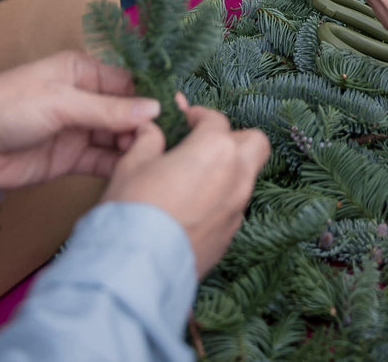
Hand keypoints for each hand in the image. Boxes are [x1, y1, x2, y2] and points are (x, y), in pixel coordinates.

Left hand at [0, 52, 161, 194]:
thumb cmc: (8, 107)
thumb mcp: (62, 103)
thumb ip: (108, 109)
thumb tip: (155, 109)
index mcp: (82, 72)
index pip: (128, 84)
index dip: (152, 98)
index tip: (181, 114)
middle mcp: (84, 98)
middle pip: (126, 112)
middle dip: (147, 126)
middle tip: (175, 145)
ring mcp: (77, 130)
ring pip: (117, 138)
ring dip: (135, 148)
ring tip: (162, 162)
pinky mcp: (68, 159)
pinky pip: (101, 161)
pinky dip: (118, 167)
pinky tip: (138, 175)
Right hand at [102, 100, 269, 277]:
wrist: (136, 271)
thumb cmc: (134, 208)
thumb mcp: (132, 164)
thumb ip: (148, 140)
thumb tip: (152, 129)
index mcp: (216, 149)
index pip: (215, 120)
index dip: (197, 116)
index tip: (183, 121)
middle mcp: (236, 176)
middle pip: (254, 143)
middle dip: (233, 139)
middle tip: (204, 145)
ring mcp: (237, 209)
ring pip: (246, 177)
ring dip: (228, 171)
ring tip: (194, 180)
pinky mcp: (230, 238)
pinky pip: (233, 208)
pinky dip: (220, 201)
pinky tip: (191, 210)